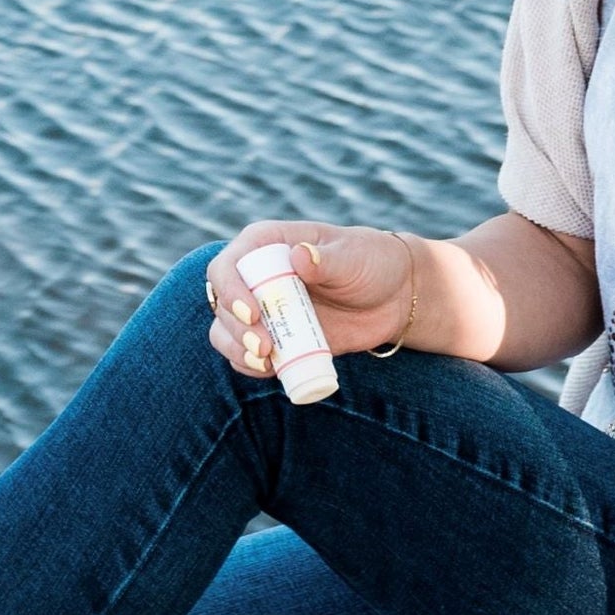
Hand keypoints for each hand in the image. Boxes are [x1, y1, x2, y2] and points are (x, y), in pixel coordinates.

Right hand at [205, 222, 414, 374]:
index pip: (228, 265)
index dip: (230, 290)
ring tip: (265, 362)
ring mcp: (263, 308)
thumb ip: (326, 259)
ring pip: (225, 331)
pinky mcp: (274, 337)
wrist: (393, 297)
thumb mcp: (353, 257)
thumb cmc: (372, 263)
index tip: (251, 313)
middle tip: (264, 347)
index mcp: (267, 245)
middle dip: (235, 329)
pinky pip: (244, 355)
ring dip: (236, 350)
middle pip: (221, 303)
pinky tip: (270, 369)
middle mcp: (256, 276)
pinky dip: (248, 366)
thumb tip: (299, 257)